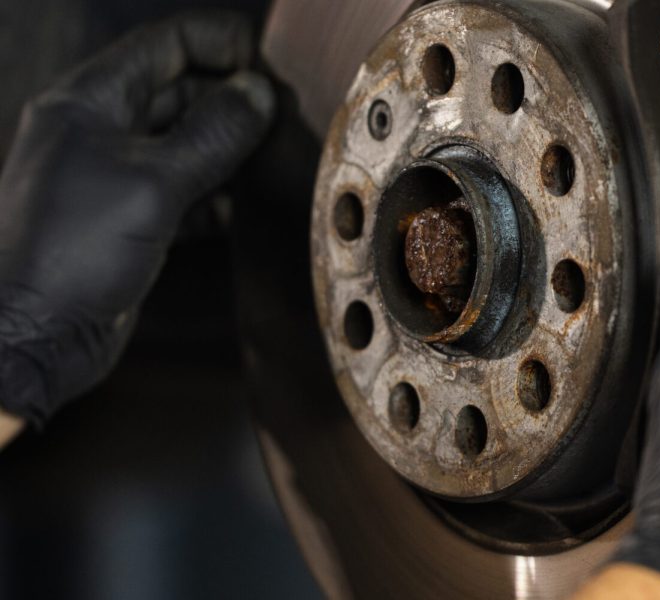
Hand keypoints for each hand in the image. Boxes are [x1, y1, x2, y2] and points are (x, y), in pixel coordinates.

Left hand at [0, 11, 274, 426]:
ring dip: (231, 148)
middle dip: (233, 99)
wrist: (33, 336)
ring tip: (273, 158)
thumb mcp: (153, 183)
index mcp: (90, 101)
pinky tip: (241, 208)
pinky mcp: (133, 218)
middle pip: (181, 90)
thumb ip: (212, 134)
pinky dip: (216, 194)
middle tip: (284, 118)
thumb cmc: (72, 252)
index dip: (222, 45)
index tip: (272, 66)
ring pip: (188, 141)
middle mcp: (101, 129)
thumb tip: (259, 92)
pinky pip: (185, 189)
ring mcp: (116, 175)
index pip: (166, 45)